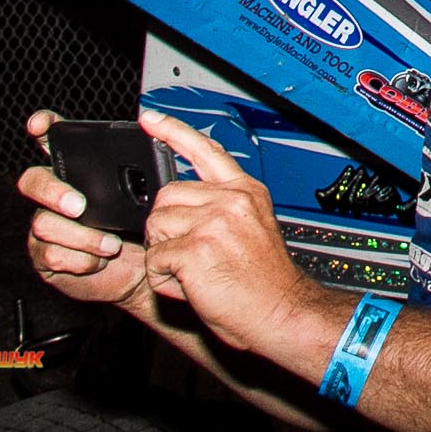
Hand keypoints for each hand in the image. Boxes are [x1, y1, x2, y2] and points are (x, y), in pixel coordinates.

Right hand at [18, 110, 151, 312]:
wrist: (140, 273)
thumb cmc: (143, 230)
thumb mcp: (147, 200)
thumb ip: (143, 177)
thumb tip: (155, 151)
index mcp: (78, 172)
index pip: (53, 142)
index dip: (42, 128)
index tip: (40, 125)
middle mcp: (55, 195)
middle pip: (33, 181)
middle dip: (52, 191)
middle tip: (79, 205)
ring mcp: (47, 225)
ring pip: (44, 223)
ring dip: (82, 237)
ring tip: (111, 245)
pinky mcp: (45, 255)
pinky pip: (51, 254)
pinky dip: (81, 260)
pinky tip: (99, 262)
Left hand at [139, 110, 316, 355]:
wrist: (281, 313)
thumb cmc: (265, 283)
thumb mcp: (252, 228)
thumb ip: (222, 207)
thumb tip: (181, 204)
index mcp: (245, 192)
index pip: (204, 151)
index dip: (172, 131)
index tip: (149, 118)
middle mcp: (230, 201)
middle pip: (167, 195)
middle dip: (166, 226)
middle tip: (189, 254)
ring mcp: (213, 223)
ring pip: (157, 226)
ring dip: (164, 255)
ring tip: (194, 273)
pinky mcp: (195, 249)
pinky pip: (156, 259)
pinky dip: (164, 280)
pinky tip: (191, 287)